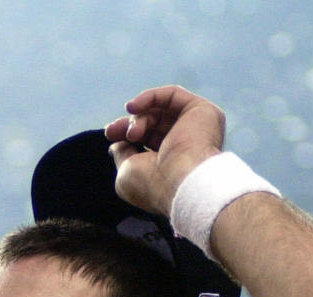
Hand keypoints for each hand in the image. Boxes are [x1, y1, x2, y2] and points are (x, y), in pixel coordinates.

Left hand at [104, 84, 224, 216]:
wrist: (179, 183)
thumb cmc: (152, 184)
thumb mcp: (128, 171)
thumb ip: (122, 154)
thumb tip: (115, 142)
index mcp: (170, 163)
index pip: (147, 139)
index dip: (125, 133)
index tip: (110, 133)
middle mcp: (185, 145)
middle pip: (152, 123)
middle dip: (128, 124)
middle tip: (111, 131)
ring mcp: (195, 128)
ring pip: (160, 110)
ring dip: (138, 118)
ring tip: (131, 133)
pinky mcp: (203, 112)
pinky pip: (172, 95)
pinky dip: (150, 97)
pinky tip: (133, 108)